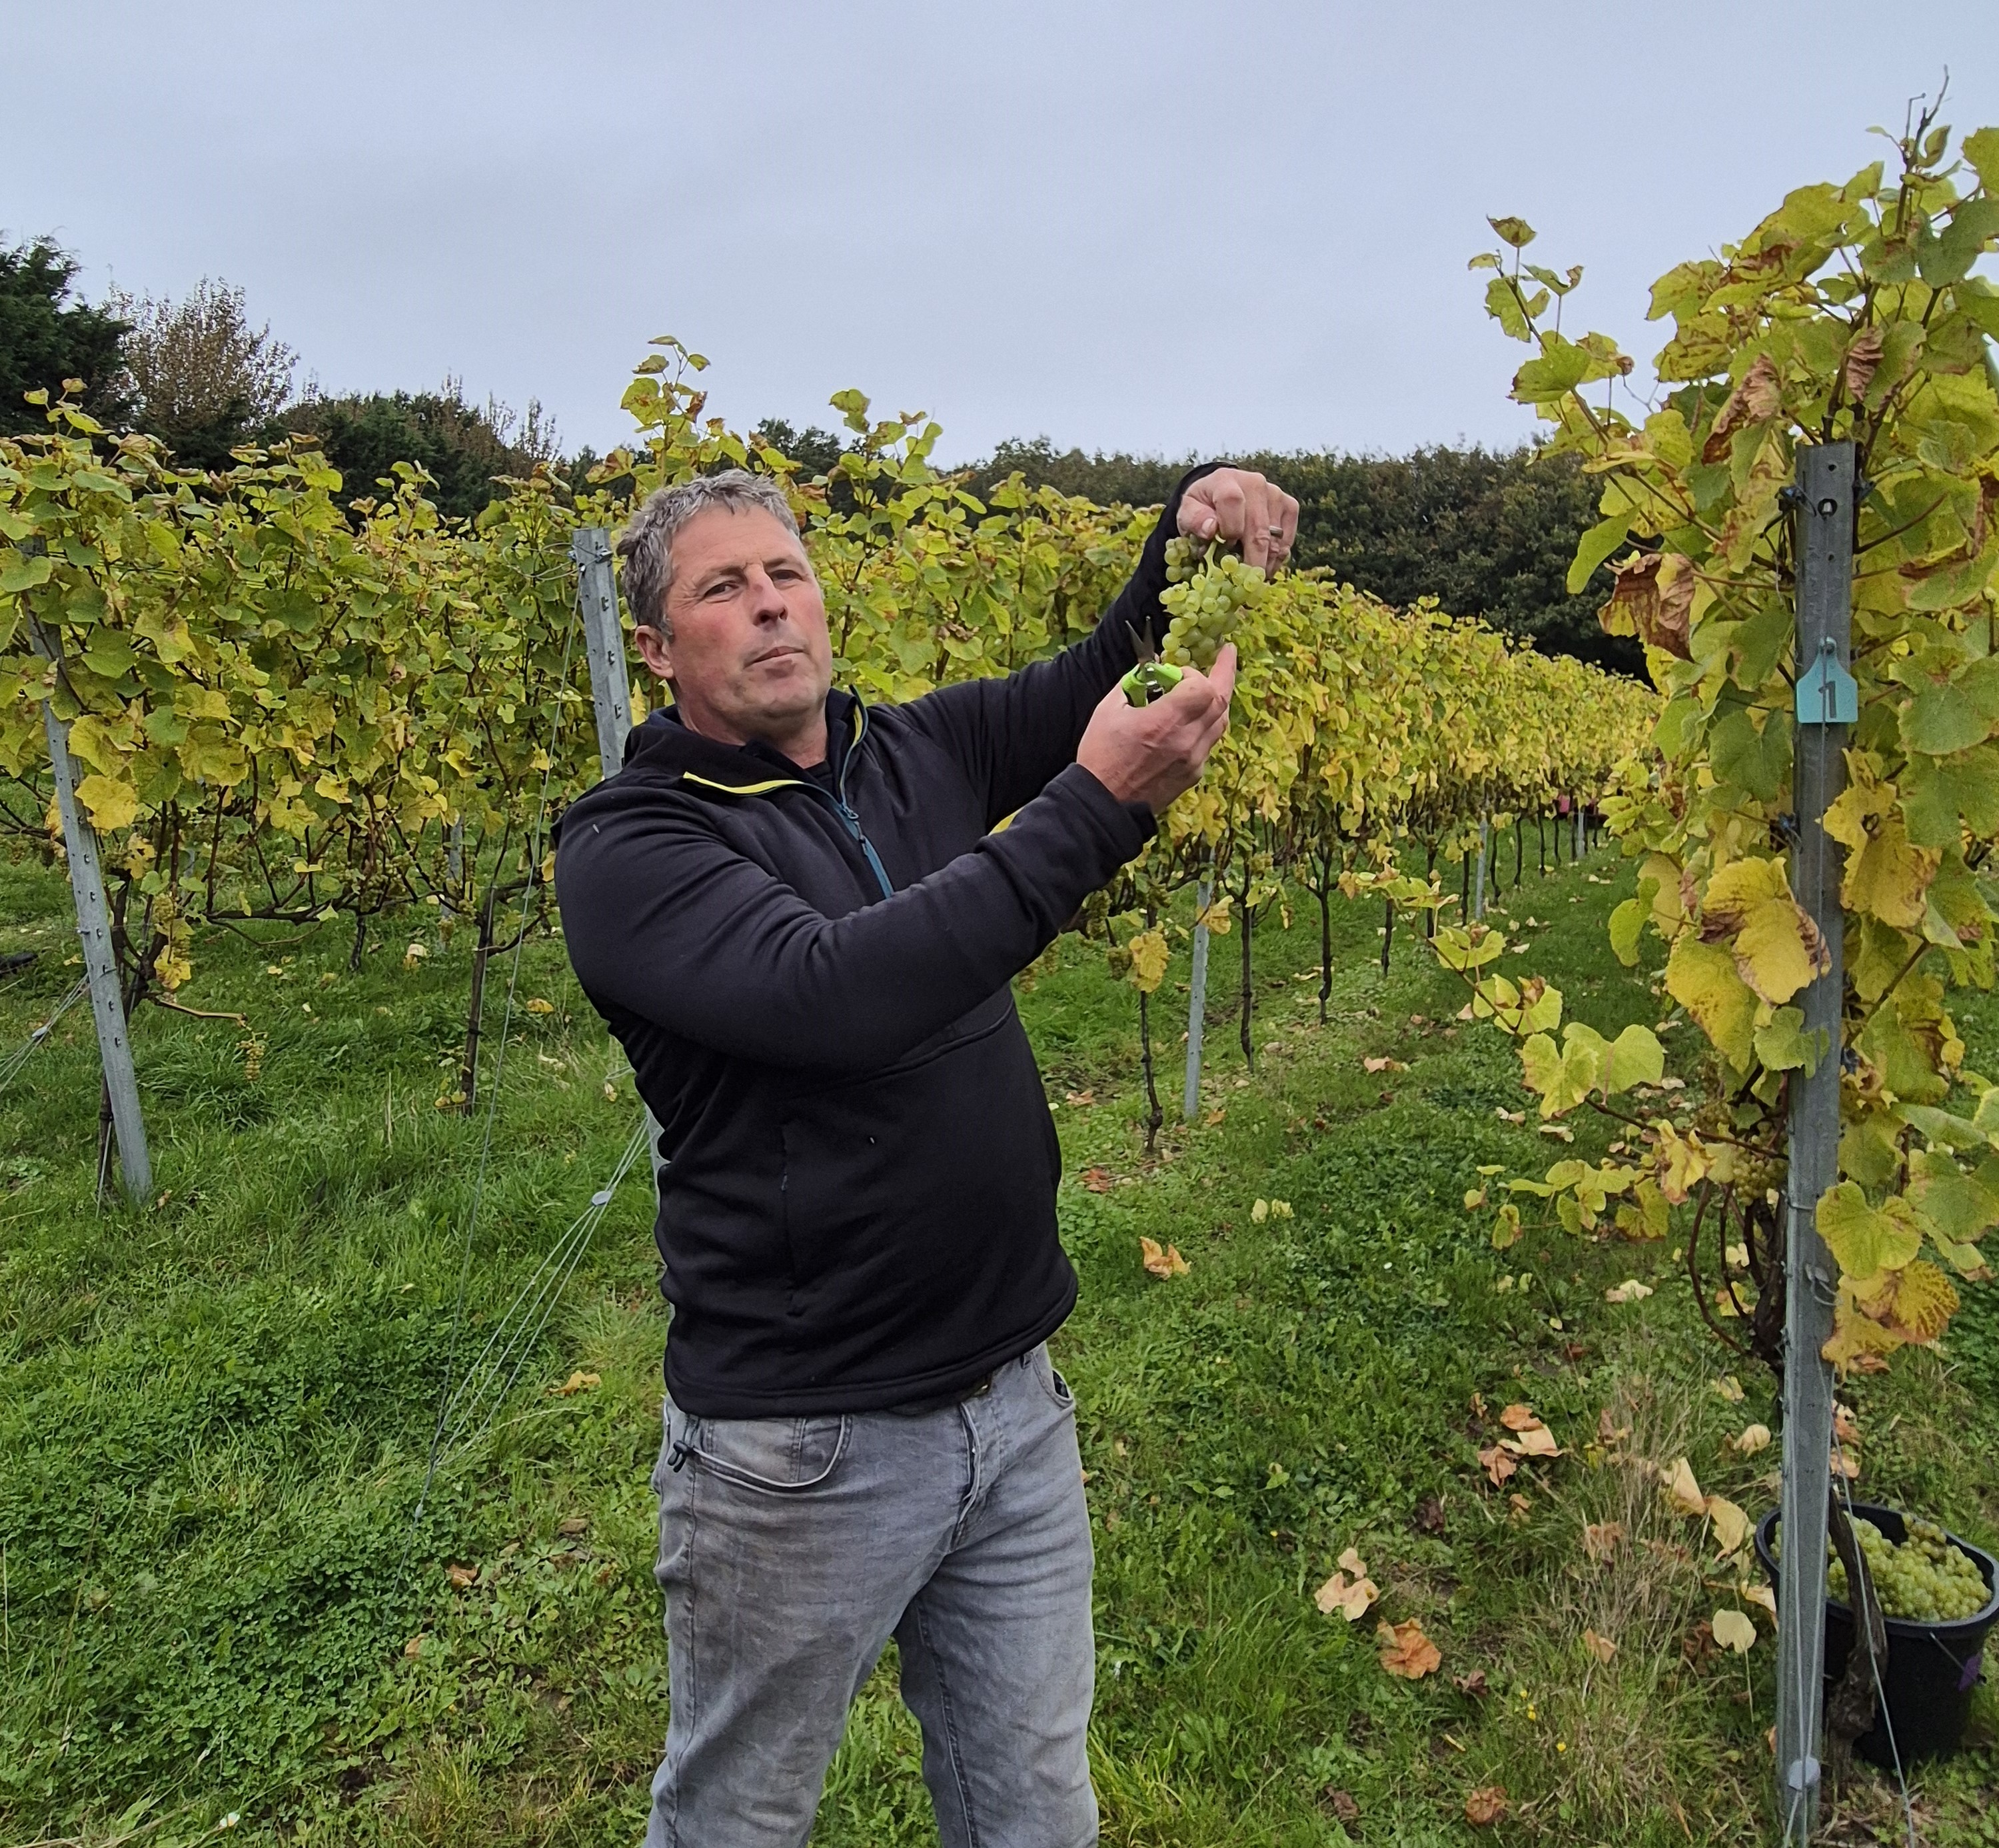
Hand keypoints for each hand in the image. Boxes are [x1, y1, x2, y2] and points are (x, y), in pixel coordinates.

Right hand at [1077, 644, 1237, 812]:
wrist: (1103, 805)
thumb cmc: (1101, 756)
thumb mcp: (1108, 711)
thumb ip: (1132, 683)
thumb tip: (1151, 667)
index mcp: (1164, 722)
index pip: (1203, 687)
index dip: (1195, 673)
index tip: (1178, 673)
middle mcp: (1186, 741)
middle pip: (1222, 701)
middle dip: (1223, 674)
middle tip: (1225, 655)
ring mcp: (1193, 761)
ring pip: (1221, 722)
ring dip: (1217, 701)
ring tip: (1212, 686)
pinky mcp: (1193, 775)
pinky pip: (1209, 743)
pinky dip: (1205, 725)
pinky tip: (1192, 721)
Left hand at [1178, 469, 1299, 573]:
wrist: (1220, 493)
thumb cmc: (1203, 506)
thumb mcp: (1187, 511)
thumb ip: (1194, 519)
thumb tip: (1211, 529)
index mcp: (1226, 481)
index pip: (1233, 502)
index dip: (1230, 529)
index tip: (1223, 549)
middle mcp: (1256, 484)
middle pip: (1259, 528)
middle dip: (1252, 562)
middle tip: (1245, 587)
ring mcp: (1275, 494)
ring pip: (1275, 539)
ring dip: (1264, 565)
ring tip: (1252, 581)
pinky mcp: (1289, 506)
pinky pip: (1287, 540)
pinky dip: (1276, 559)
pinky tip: (1263, 568)